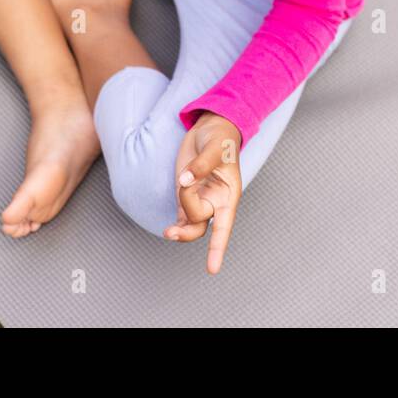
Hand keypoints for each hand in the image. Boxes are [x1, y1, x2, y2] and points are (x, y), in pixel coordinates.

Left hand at [165, 111, 243, 273]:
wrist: (211, 128)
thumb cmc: (221, 138)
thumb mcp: (215, 148)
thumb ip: (201, 165)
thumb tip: (186, 181)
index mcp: (228, 195)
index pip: (224, 226)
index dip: (218, 248)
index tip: (212, 269)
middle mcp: (215, 201)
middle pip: (199, 222)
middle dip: (188, 212)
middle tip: (184, 181)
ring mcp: (199, 199)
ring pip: (189, 225)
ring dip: (179, 231)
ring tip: (168, 232)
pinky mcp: (186, 194)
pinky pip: (181, 217)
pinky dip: (175, 225)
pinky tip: (169, 230)